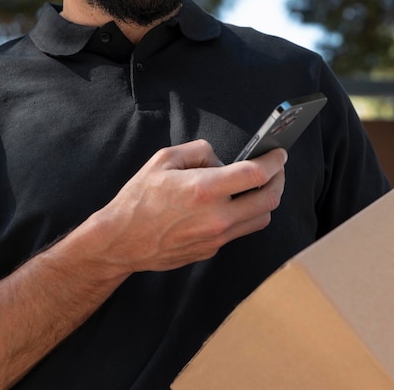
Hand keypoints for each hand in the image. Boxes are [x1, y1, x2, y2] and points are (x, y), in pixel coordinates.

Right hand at [91, 140, 285, 274]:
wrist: (122, 240)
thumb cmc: (140, 197)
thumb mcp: (164, 159)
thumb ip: (199, 151)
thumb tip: (223, 160)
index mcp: (204, 189)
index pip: (256, 174)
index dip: (274, 161)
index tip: (279, 153)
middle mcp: (216, 217)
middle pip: (269, 200)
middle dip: (279, 180)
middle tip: (277, 169)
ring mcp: (216, 237)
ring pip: (261, 219)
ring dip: (266, 200)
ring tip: (259, 186)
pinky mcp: (212, 250)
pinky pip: (240, 231)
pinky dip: (245, 215)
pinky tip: (234, 204)